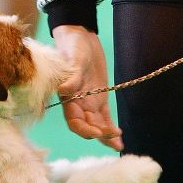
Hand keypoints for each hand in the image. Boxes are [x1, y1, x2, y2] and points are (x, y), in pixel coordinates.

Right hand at [52, 25, 123, 149]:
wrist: (80, 37)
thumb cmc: (73, 47)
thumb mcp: (73, 59)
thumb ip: (71, 77)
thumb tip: (63, 90)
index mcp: (68, 97)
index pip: (74, 120)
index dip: (84, 129)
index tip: (97, 132)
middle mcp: (77, 103)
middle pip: (87, 125)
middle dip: (99, 134)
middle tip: (114, 136)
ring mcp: (89, 102)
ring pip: (97, 124)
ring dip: (106, 136)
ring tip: (119, 145)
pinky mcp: (99, 98)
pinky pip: (105, 116)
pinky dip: (111, 126)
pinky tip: (119, 137)